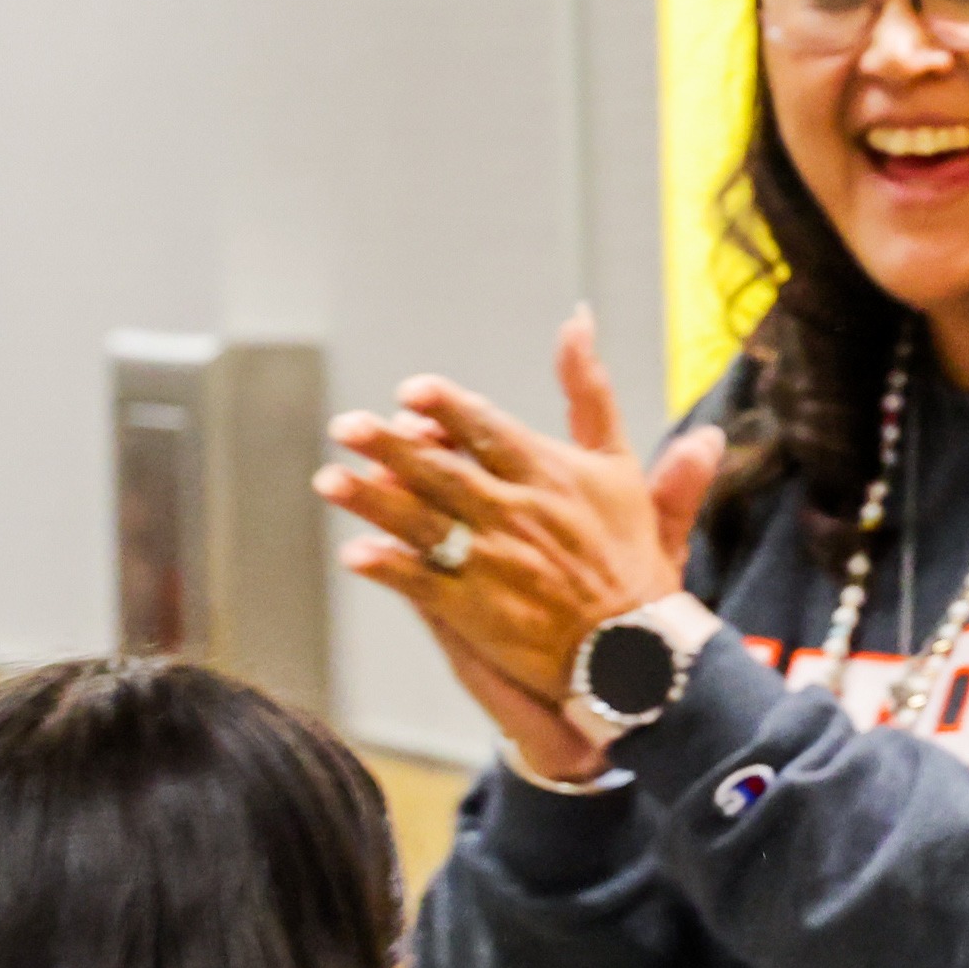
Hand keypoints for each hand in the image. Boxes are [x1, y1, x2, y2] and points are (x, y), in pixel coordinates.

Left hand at [316, 309, 721, 777]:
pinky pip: (423, 585)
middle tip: (346, 426)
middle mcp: (518, 514)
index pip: (488, 430)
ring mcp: (495, 565)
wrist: (639, 650)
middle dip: (391, 448)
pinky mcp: (479, 613)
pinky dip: (390, 568)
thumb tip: (578, 317)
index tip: (410, 391)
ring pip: (423, 524)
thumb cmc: (628, 554)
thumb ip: (590, 391)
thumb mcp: (619, 462)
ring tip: (329, 481)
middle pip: (444, 472)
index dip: (447, 408)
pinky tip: (355, 554)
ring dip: (373, 501)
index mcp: (549, 474)